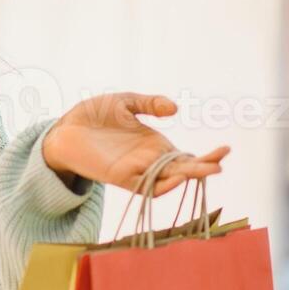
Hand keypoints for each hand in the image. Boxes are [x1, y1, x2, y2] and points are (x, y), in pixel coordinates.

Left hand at [42, 93, 228, 195]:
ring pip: (167, 181)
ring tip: (207, 170)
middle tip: (222, 163)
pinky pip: (144, 187)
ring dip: (186, 177)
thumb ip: (149, 103)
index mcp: (153, 145)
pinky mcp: (119, 177)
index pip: (185, 156)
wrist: (63, 128)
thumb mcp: (125, 102)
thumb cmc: (93, 116)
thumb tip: (174, 109)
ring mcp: (135, 170)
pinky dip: (161, 184)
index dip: (206, 156)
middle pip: (182, 170)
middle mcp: (148, 161)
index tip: (225, 150)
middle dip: (203, 168)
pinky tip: (176, 176)